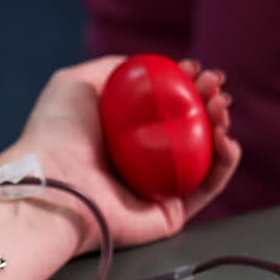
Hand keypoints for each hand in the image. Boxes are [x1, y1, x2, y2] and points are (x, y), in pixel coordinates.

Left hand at [13, 55, 239, 254]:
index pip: (164, 107)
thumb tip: (148, 65)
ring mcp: (155, 189)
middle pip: (188, 128)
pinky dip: (225, 163)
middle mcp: (138, 162)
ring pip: (204, 156)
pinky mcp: (168, 214)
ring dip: (221, 125)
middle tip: (214, 85)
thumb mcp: (76, 83)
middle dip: (208, 100)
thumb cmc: (55, 133)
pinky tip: (226, 139)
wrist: (53, 181)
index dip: (185, 84)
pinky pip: (207, 188)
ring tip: (221, 106)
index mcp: (119, 134)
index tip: (196, 68)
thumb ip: (113, 69)